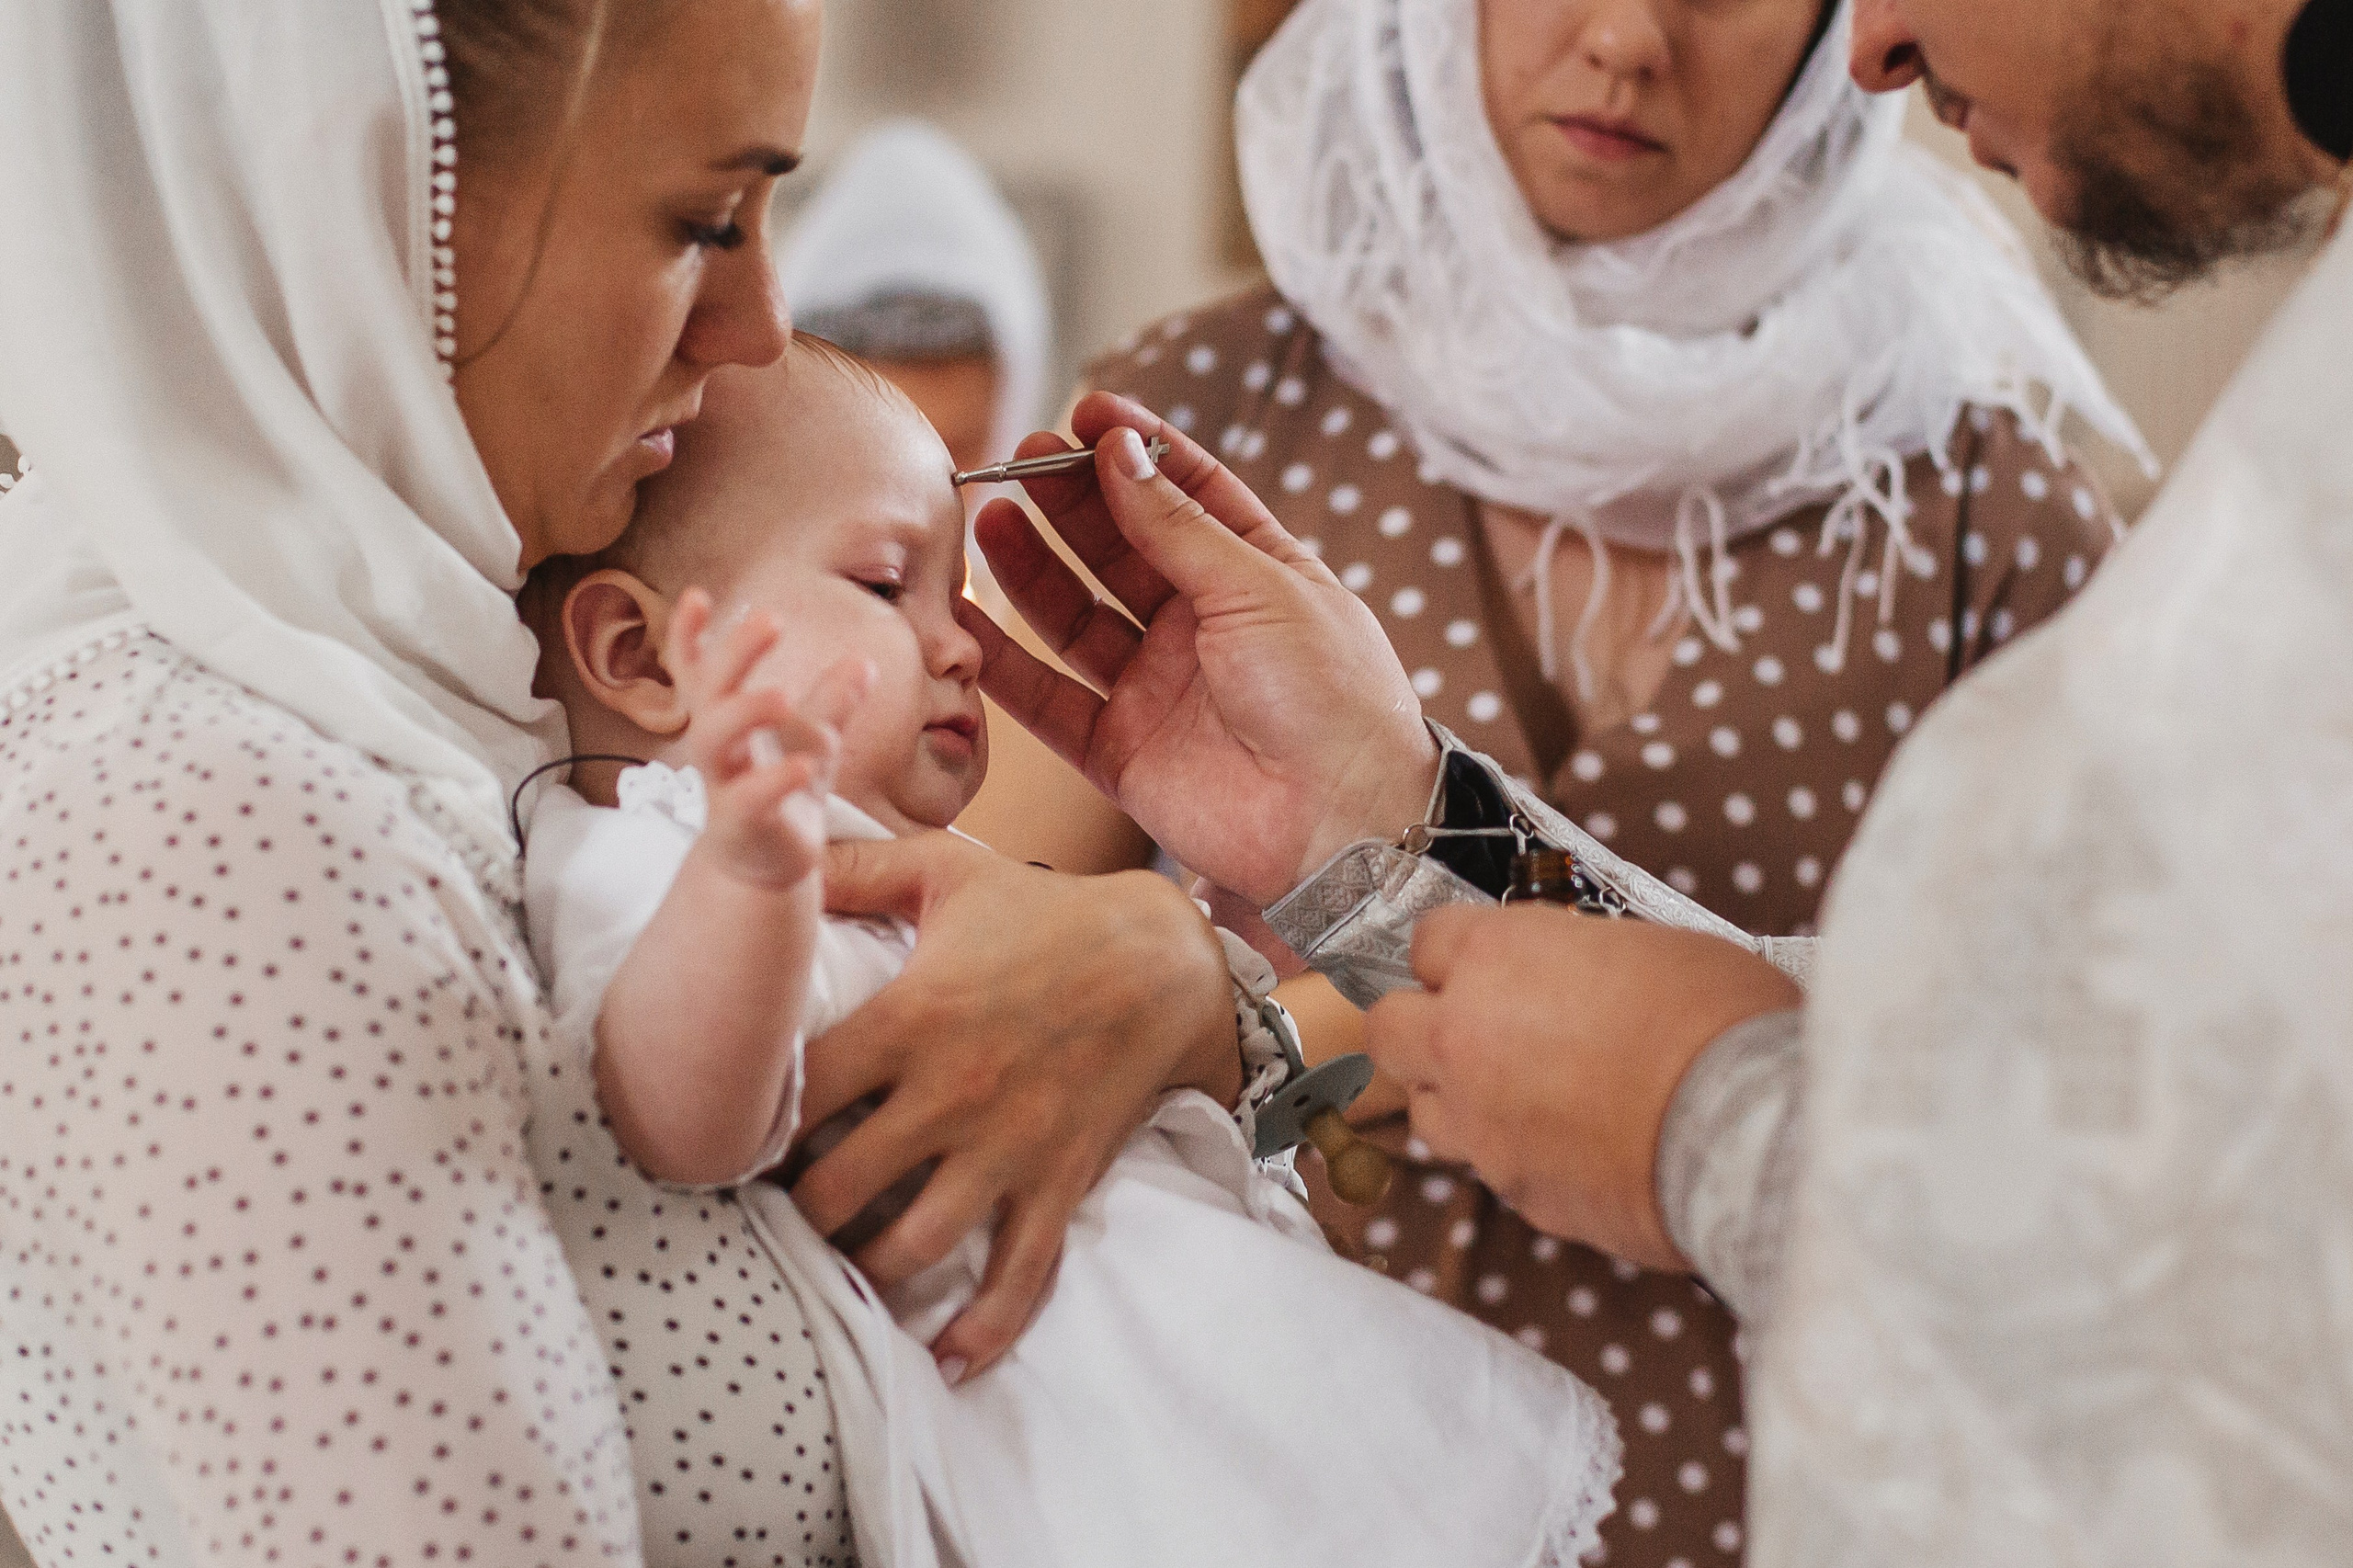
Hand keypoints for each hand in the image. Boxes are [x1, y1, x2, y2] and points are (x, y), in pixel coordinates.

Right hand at [668, 589, 871, 890]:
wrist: (770, 868)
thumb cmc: (783, 794)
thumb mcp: (813, 743)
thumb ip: (831, 704)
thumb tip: (864, 661)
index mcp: (729, 721)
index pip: (699, 672)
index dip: (690, 636)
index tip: (696, 593)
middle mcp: (719, 748)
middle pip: (710, 693)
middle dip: (734, 654)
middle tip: (770, 620)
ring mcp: (724, 786)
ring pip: (715, 742)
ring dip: (745, 711)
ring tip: (782, 694)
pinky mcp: (741, 827)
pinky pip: (747, 800)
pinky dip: (775, 781)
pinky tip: (805, 766)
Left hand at [793, 833, 1239, 1378]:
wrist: (1167, 958)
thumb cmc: (1047, 912)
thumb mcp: (946, 869)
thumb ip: (854, 866)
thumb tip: (775, 848)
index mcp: (909, 1021)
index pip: (796, 1097)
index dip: (749, 1126)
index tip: (732, 1137)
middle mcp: (949, 1096)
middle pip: (835, 1192)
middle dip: (794, 1213)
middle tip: (775, 1214)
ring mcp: (1005, 1149)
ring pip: (910, 1248)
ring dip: (864, 1272)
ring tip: (839, 1269)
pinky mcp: (1056, 1183)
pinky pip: (1018, 1279)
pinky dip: (981, 1331)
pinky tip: (946, 1360)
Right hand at [968, 391, 1440, 908]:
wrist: (1344, 821)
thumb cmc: (1332, 697)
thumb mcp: (1260, 588)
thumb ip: (1178, 527)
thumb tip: (1118, 452)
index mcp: (1255, 577)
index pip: (1188, 496)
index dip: (1138, 452)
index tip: (1088, 413)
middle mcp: (1202, 628)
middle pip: (1121, 550)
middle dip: (1071, 501)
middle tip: (1022, 458)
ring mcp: (1158, 690)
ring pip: (1077, 618)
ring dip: (1032, 569)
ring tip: (991, 517)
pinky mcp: (1121, 753)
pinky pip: (1049, 701)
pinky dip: (1006, 664)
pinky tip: (968, 617)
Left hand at [1364, 905, 1800, 1269]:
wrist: (1750, 1131)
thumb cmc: (1719, 1020)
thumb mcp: (1653, 948)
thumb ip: (1584, 960)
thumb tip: (1580, 974)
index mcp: (1496, 958)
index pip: (1428, 941)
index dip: (1459, 954)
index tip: (1485, 963)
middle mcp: (1464, 1039)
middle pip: (1388, 1028)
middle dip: (1419, 1027)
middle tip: (1473, 1029)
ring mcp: (1481, 1125)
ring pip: (1425, 1112)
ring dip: (1459, 1100)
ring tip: (1526, 1097)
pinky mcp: (1517, 1194)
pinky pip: (1494, 1169)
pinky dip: (1521, 1158)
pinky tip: (1578, 1149)